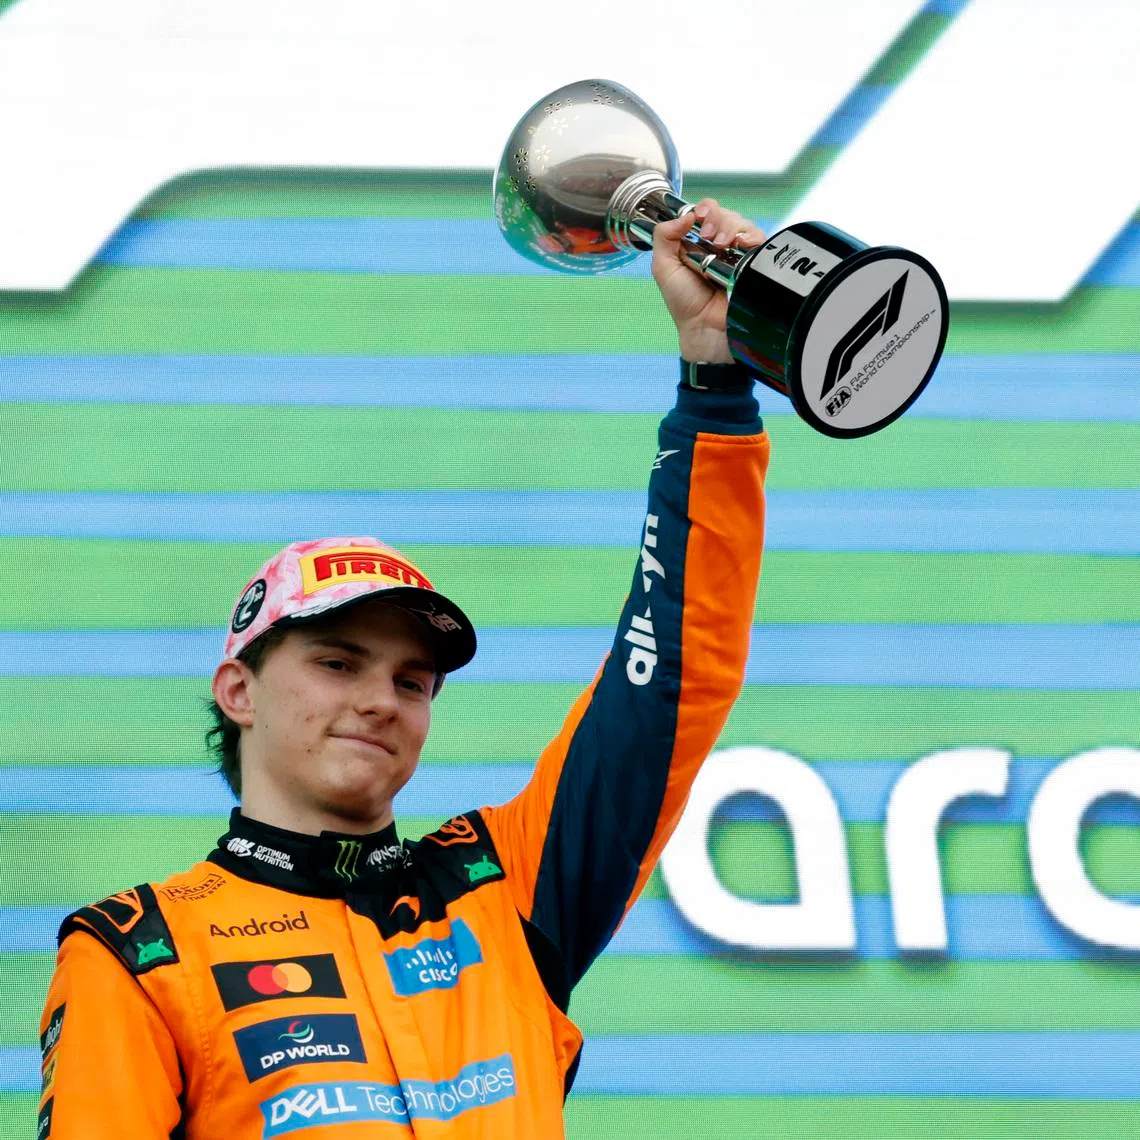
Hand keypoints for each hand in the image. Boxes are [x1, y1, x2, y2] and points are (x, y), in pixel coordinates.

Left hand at [651, 198, 765, 363]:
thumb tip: (685, 215)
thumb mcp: (663, 268)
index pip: (706, 213)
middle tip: (707, 237)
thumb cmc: (684, 304)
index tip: (698, 216)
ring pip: (742, 223)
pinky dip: (750, 236)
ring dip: (730, 227)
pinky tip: (740, 245)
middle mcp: (720, 246)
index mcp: (698, 244)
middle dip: (716, 218)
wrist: (706, 328)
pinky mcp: (755, 263)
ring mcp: (739, 254)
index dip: (704, 209)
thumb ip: (664, 237)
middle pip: (725, 214)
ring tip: (721, 245)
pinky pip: (760, 239)